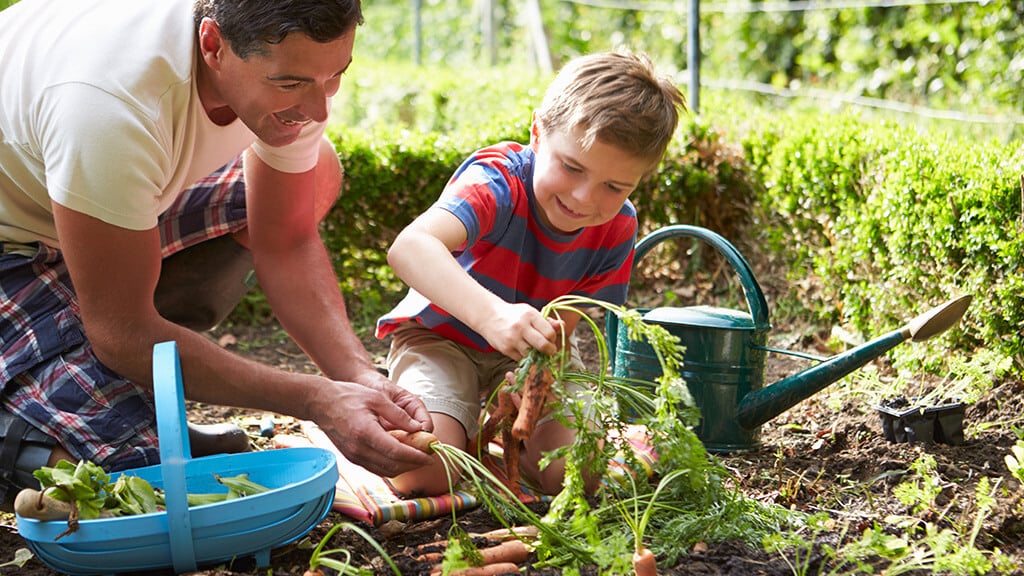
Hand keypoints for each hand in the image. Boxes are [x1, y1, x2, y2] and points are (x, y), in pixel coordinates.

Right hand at [310, 378, 433, 476]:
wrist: (320, 403)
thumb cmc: (348, 396)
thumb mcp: (377, 398)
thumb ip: (399, 415)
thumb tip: (418, 429)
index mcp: (366, 433)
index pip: (397, 453)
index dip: (416, 457)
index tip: (430, 456)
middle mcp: (359, 450)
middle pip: (393, 466)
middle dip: (414, 465)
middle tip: (429, 458)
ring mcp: (354, 456)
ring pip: (385, 471)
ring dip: (404, 468)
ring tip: (418, 458)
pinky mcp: (352, 458)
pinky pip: (376, 468)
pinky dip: (391, 466)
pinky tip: (401, 457)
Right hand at [478, 302, 561, 359]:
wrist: (489, 316)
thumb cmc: (513, 314)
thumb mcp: (530, 312)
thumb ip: (546, 320)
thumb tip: (562, 325)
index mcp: (530, 315)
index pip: (549, 333)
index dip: (553, 339)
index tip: (551, 339)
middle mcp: (521, 327)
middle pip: (543, 345)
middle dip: (550, 351)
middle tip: (550, 351)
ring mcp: (512, 339)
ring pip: (532, 355)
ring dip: (537, 356)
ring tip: (536, 350)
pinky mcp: (505, 349)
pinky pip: (521, 359)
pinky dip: (525, 357)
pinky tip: (524, 350)